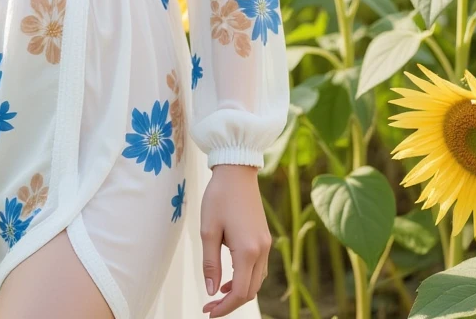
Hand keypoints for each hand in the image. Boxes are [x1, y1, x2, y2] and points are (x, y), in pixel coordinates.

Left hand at [200, 163, 270, 316]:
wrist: (236, 170)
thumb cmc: (219, 197)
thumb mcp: (208, 230)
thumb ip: (210, 263)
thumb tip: (211, 291)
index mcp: (248, 251)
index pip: (240, 292)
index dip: (225, 307)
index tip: (208, 312)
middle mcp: (262, 251)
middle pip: (251, 290)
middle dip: (231, 302)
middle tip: (210, 306)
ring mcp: (266, 244)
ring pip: (257, 280)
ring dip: (239, 291)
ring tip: (217, 293)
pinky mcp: (264, 237)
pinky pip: (258, 267)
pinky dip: (245, 277)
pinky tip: (229, 275)